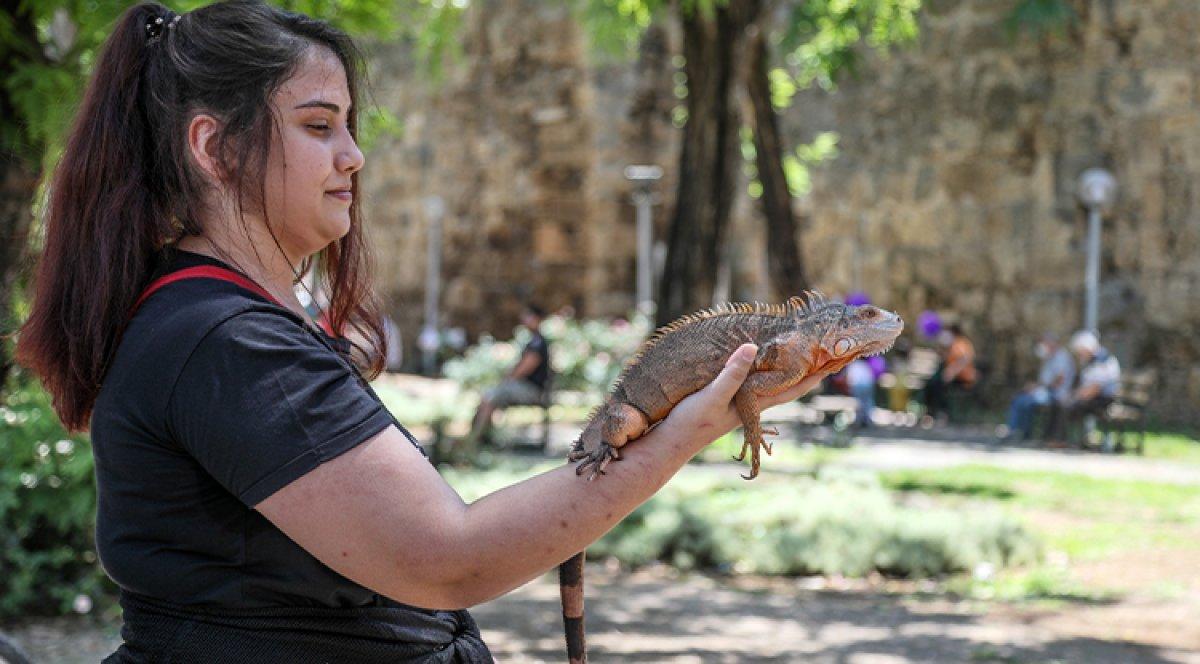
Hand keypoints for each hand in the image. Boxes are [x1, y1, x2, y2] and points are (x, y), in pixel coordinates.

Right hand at [664, 343, 827, 446]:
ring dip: (785, 373)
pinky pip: (752, 385)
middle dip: (806, 373)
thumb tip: (754, 348)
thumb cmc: (691, 421)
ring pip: (770, 386)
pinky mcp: (724, 403)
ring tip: (797, 360)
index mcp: (755, 404)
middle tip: (825, 357)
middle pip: (786, 387)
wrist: (670, 444)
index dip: (813, 376)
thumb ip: (733, 373)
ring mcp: (738, 406)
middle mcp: (752, 405)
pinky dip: (761, 374)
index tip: (834, 363)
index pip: (792, 388)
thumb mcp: (712, 394)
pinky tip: (756, 370)